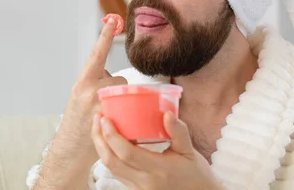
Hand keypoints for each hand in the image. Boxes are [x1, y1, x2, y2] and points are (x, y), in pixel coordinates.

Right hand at [53, 16, 127, 165]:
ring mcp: (100, 105)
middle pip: (118, 78)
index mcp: (82, 83)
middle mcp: (89, 91)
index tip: (112, 21)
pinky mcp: (109, 118)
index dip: (105, 37)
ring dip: (122, 101)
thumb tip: (109, 72)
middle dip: (117, 89)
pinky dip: (126, 113)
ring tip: (109, 115)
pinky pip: (127, 106)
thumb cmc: (77, 123)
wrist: (70, 151)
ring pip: (124, 91)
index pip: (95, 56)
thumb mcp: (79, 97)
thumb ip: (94, 82)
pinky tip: (115, 122)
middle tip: (105, 106)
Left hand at [92, 111, 224, 189]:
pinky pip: (118, 174)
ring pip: (111, 169)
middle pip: (111, 162)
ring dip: (101, 148)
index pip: (126, 153)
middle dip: (99, 139)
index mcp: (158, 170)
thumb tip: (167, 113)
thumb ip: (179, 132)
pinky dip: (110, 157)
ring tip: (100, 128)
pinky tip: (110, 144)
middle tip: (97, 118)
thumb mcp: (189, 151)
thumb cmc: (196, 175)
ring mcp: (139, 189)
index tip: (105, 118)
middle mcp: (144, 183)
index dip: (112, 135)